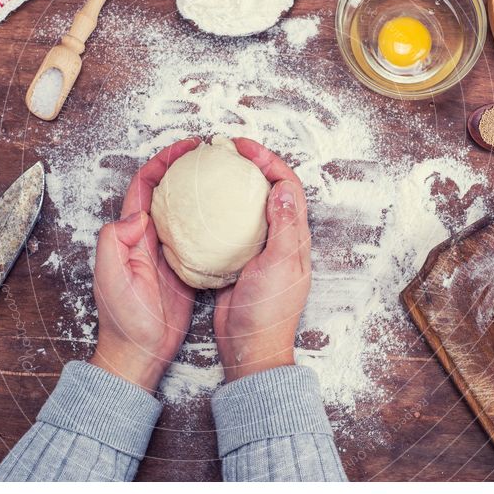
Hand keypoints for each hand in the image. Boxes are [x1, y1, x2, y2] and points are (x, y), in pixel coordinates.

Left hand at [90, 138, 200, 392]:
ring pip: (184, 212)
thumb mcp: (111, 277)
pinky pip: (199, 238)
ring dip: (199, 192)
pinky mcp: (185, 268)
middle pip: (167, 192)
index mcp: (131, 235)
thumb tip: (138, 215)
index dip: (163, 162)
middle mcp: (149, 238)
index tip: (186, 148)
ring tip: (224, 176)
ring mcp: (168, 252)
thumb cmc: (124, 319)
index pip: (145, 186)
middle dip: (185, 169)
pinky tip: (230, 217)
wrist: (140, 352)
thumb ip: (116, 242)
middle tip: (211, 154)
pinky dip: (212, 222)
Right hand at [214, 138, 311, 381]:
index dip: (269, 161)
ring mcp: (258, 249)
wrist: (249, 346)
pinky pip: (229, 227)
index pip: (286, 186)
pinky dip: (218, 212)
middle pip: (269, 190)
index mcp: (294, 236)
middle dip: (252, 165)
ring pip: (248, 206)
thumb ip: (283, 226)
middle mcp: (279, 238)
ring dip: (235, 185)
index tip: (244, 148)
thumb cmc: (268, 310)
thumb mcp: (279, 265)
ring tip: (214, 170)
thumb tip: (282, 187)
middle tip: (227, 150)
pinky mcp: (238, 260)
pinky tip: (200, 207)